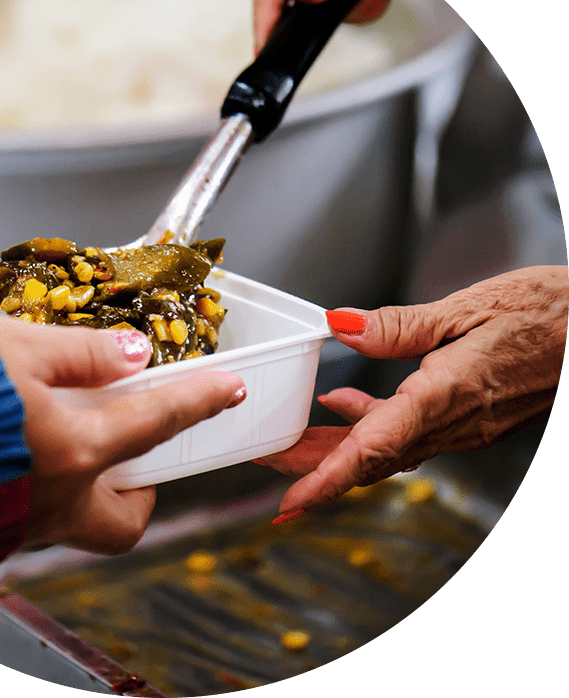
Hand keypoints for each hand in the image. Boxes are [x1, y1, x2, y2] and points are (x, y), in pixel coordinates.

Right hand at [0, 319, 245, 552]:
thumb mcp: (19, 346)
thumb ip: (82, 353)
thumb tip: (130, 353)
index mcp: (76, 450)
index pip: (159, 421)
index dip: (200, 400)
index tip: (228, 391)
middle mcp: (55, 501)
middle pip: (124, 519)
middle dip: (139, 491)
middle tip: (126, 450)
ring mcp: (19, 524)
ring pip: (74, 519)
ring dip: (82, 481)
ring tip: (55, 434)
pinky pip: (28, 514)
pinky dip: (36, 483)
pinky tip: (9, 447)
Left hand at [256, 266, 567, 521]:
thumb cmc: (547, 312)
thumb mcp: (466, 308)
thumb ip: (397, 325)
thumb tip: (339, 326)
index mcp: (446, 395)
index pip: (373, 448)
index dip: (327, 478)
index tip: (290, 501)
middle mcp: (455, 422)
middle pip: (370, 458)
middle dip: (316, 469)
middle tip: (268, 466)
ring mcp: (465, 425)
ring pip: (386, 449)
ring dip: (337, 450)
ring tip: (294, 442)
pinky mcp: (471, 416)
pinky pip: (410, 433)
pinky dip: (370, 426)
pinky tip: (347, 405)